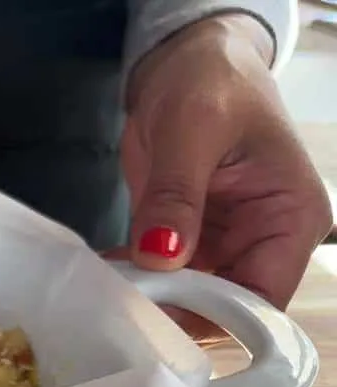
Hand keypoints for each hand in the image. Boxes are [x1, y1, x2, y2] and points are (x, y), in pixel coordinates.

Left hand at [118, 13, 333, 343]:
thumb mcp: (193, 132)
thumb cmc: (210, 83)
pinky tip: (104, 274)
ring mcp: (223, 243)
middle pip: (224, 308)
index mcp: (291, 219)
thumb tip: (162, 257)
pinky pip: (161, 276)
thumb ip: (177, 197)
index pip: (263, 297)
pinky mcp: (185, 239)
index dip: (216, 316)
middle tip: (120, 309)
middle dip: (173, 314)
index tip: (161, 316)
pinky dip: (133, 279)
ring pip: (188, 299)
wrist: (185, 61)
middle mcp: (263, 241)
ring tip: (106, 294)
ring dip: (147, 300)